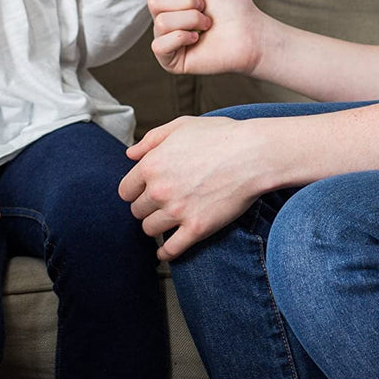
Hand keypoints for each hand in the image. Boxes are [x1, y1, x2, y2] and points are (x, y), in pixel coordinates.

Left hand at [119, 116, 266, 259]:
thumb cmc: (220, 136)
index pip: (126, 190)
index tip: (144, 191)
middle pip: (137, 211)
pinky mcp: (197, 228)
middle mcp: (160, 190)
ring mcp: (178, 211)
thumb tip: (130, 154)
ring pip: (150, 230)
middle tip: (160, 203)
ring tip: (168, 219)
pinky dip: (166, 252)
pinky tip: (166, 251)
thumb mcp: (181, 126)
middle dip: (146, 207)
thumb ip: (151, 140)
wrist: (253, 154)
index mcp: (152, 165)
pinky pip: (171, 249)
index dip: (135, 191)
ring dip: (156, 226)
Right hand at [144, 0, 263, 76]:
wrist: (249, 32)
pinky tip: (197, 39)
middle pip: (153, 1)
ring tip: (206, 24)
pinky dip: (183, 37)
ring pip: (160, 21)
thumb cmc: (231, 3)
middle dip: (186, 1)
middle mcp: (163, 13)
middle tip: (204, 7)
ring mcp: (165, 36)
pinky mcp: (169, 58)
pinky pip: (160, 45)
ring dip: (191, 20)